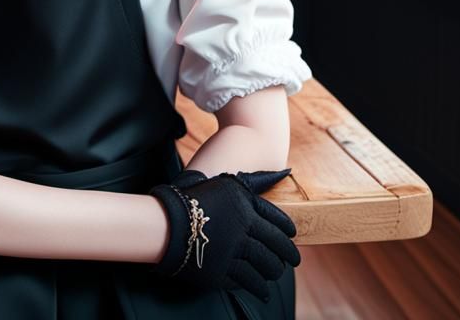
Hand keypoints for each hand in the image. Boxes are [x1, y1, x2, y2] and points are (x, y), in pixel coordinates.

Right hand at [149, 169, 299, 299]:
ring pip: (264, 266)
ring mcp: (232, 252)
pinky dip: (256, 284)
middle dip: (287, 255)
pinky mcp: (221, 272)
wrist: (165, 221)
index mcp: (246, 208)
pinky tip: (261, 287)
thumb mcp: (227, 184)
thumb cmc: (196, 197)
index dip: (288, 231)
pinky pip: (246, 281)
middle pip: (275, 247)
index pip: (278, 222)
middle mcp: (243, 231)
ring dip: (273, 271)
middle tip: (294, 260)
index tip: (293, 236)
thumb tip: (285, 172)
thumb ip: (256, 182)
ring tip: (277, 273)